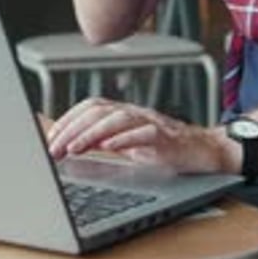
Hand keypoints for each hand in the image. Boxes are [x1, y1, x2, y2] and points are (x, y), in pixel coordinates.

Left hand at [47, 97, 225, 175]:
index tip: (50, 138)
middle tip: (54, 148)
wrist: (207, 152)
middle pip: (100, 111)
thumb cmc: (166, 150)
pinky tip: (110, 148)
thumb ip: (104, 142)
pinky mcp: (168, 139)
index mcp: (125, 114)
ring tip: (74, 148)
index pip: (91, 106)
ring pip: (118, 119)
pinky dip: (125, 139)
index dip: (68, 119)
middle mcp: (136, 114)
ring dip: (92, 133)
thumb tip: (69, 146)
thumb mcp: (131, 144)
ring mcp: (153, 124)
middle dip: (73, 128)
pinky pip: (145, 134)